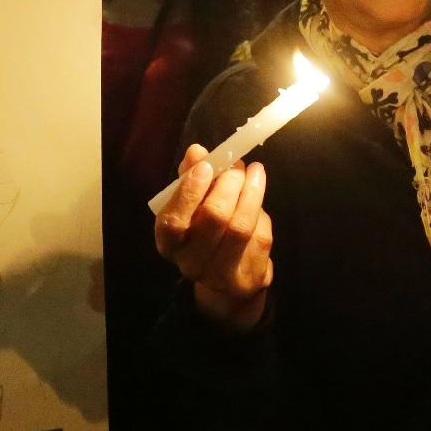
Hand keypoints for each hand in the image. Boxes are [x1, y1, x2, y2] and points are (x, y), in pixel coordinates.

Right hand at [154, 144, 274, 331]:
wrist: (225, 280)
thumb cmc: (204, 232)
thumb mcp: (192, 206)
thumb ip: (191, 177)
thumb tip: (197, 151)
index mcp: (169, 244)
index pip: (173, 221)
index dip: (189, 191)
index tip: (207, 166)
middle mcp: (191, 263)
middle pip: (214, 218)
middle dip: (229, 184)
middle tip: (237, 166)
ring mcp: (222, 275)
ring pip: (241, 226)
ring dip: (251, 192)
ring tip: (254, 172)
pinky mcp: (250, 277)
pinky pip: (260, 236)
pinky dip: (261, 212)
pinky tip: (257, 198)